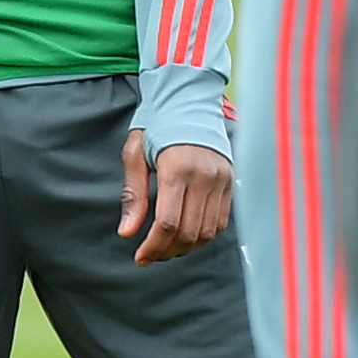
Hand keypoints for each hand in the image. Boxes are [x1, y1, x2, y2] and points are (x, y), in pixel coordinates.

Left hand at [118, 131, 232, 265]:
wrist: (189, 100)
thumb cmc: (157, 125)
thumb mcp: (136, 153)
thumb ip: (133, 194)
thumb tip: (127, 232)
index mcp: (177, 168)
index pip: (168, 223)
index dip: (153, 247)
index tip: (140, 257)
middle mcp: (204, 176)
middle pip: (188, 233)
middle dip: (167, 251)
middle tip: (151, 255)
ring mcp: (221, 180)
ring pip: (207, 232)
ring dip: (186, 248)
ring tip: (167, 248)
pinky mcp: (230, 182)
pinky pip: (221, 222)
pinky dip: (204, 236)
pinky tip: (187, 235)